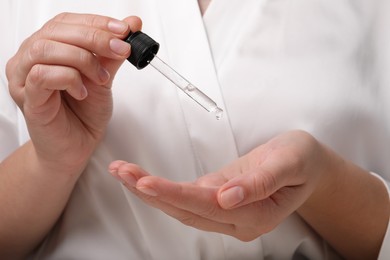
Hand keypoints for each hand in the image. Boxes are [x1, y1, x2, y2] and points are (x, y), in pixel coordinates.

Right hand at [6, 13, 141, 171]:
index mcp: (47, 47)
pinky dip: (69, 78)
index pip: (66, 22)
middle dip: (95, 38)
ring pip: (46, 49)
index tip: (123, 29)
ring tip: (101, 78)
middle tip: (121, 49)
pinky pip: (42, 75)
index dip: (96, 22)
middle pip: (56, 31)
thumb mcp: (103, 77)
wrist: (77, 147)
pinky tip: (82, 92)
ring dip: (83, 59)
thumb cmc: (85, 113)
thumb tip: (131, 24)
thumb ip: (113, 52)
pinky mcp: (27, 98)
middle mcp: (30, 58)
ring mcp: (24, 78)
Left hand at [109, 130, 329, 240]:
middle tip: (122, 173)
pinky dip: (162, 189)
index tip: (146, 183)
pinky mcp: (218, 199)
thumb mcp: (290, 163)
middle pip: (186, 210)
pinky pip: (186, 199)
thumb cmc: (300, 161)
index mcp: (255, 214)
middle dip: (151, 192)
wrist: (306, 165)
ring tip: (123, 173)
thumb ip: (260, 183)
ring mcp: (226, 212)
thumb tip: (227, 197)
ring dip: (150, 191)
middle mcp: (236, 220)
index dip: (174, 195)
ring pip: (181, 207)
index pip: (206, 206)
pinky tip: (142, 180)